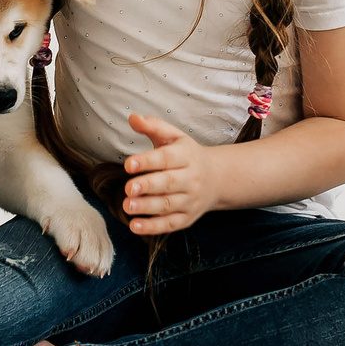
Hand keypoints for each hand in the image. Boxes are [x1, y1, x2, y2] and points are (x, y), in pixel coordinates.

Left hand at [121, 113, 218, 235]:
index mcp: (186, 155)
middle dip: (148, 186)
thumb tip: (133, 118)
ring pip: (168, 205)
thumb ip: (152, 126)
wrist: (216, 178)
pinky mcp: (187, 218)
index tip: (128, 164)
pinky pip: (170, 224)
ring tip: (127, 206)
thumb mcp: (173, 136)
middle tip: (128, 189)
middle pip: (168, 183)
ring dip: (147, 207)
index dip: (147, 161)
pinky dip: (153, 227)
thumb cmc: (186, 154)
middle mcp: (191, 178)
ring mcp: (190, 200)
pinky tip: (135, 226)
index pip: (166, 158)